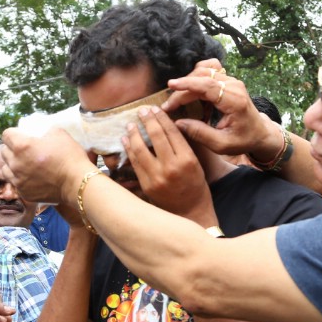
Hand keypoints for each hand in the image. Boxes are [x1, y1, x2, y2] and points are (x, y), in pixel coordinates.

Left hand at [2, 127, 95, 205]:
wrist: (77, 183)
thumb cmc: (69, 156)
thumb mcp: (59, 133)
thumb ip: (45, 130)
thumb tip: (42, 132)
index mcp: (21, 146)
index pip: (6, 135)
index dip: (13, 133)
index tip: (20, 136)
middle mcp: (16, 163)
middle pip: (4, 152)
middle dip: (12, 149)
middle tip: (24, 150)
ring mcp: (18, 180)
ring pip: (6, 169)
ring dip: (13, 165)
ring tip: (24, 165)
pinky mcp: (24, 193)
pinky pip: (16, 183)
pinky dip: (21, 180)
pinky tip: (32, 178)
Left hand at [124, 106, 216, 226]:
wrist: (191, 212)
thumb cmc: (195, 186)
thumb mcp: (195, 164)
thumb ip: (182, 146)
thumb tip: (167, 124)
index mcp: (187, 160)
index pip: (172, 132)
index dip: (161, 118)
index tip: (154, 108)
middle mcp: (172, 167)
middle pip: (156, 137)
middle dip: (147, 120)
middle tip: (141, 111)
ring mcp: (157, 177)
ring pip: (141, 149)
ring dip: (134, 133)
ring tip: (130, 124)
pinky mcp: (146, 186)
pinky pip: (135, 163)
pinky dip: (128, 149)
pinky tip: (125, 140)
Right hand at [163, 61, 282, 162]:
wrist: (260, 133)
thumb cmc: (243, 140)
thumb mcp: (222, 145)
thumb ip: (200, 134)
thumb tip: (178, 123)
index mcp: (235, 101)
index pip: (207, 86)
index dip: (187, 84)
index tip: (170, 85)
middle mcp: (234, 86)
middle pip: (202, 77)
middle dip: (182, 89)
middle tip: (169, 106)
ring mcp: (231, 81)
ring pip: (204, 72)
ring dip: (188, 83)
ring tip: (177, 100)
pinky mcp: (228, 80)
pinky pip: (209, 72)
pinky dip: (196, 78)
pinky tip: (189, 89)